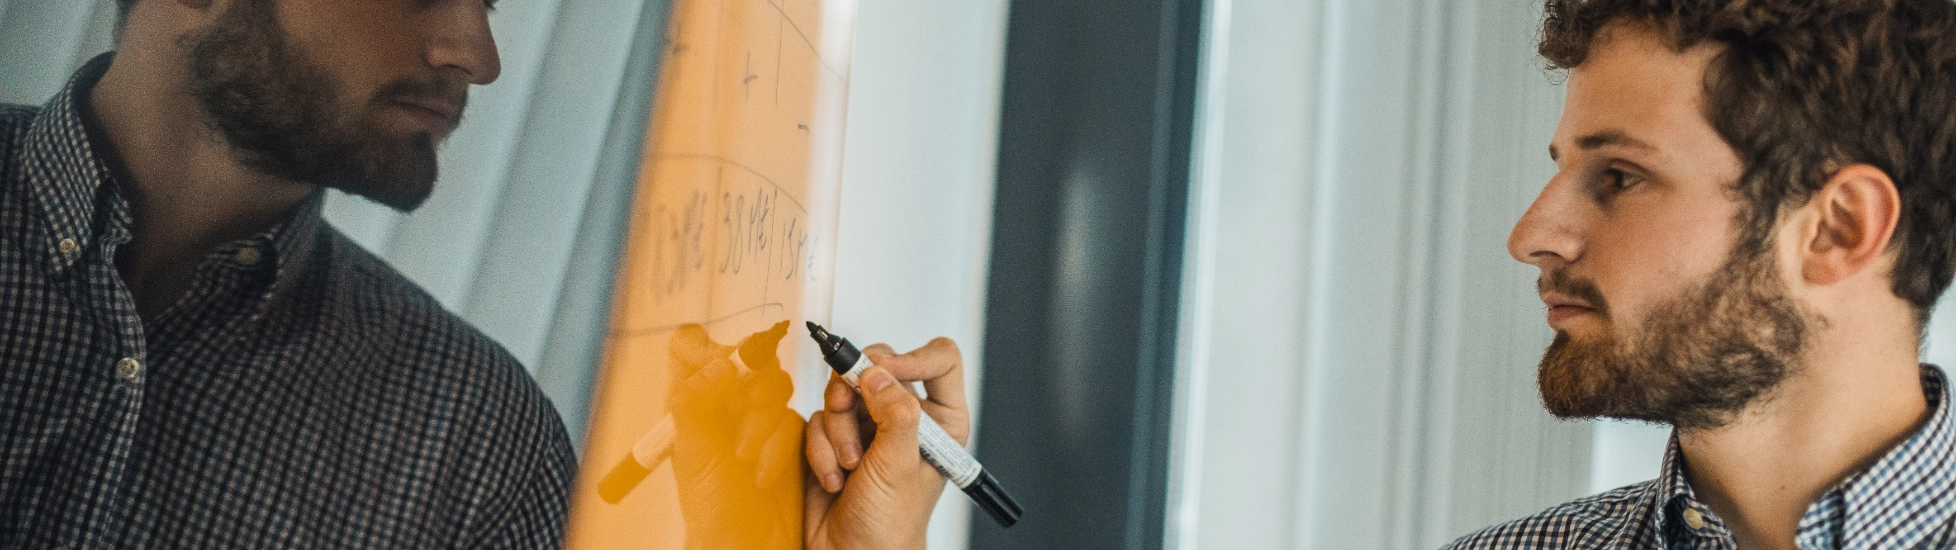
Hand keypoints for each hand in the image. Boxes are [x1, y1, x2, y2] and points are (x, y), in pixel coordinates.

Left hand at [666, 322, 803, 548]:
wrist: (748, 544)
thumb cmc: (712, 508)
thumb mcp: (694, 451)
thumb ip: (698, 400)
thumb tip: (717, 362)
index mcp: (689, 400)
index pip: (690, 346)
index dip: (705, 346)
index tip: (719, 367)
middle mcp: (722, 404)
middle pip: (744, 359)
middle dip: (748, 390)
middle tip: (743, 415)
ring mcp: (756, 418)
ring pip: (774, 385)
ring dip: (763, 420)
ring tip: (746, 457)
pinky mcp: (786, 435)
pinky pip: (792, 418)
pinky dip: (778, 445)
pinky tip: (763, 473)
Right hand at [803, 337, 970, 549]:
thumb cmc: (891, 525)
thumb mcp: (899, 466)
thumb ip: (895, 415)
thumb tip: (879, 374)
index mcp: (941, 419)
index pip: (940, 360)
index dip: (912, 357)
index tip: (883, 373)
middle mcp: (908, 416)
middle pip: (879, 366)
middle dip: (855, 395)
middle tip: (844, 409)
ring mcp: (870, 425)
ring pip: (843, 392)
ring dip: (837, 430)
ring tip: (848, 466)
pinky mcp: (837, 436)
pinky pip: (819, 419)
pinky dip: (821, 448)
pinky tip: (834, 477)